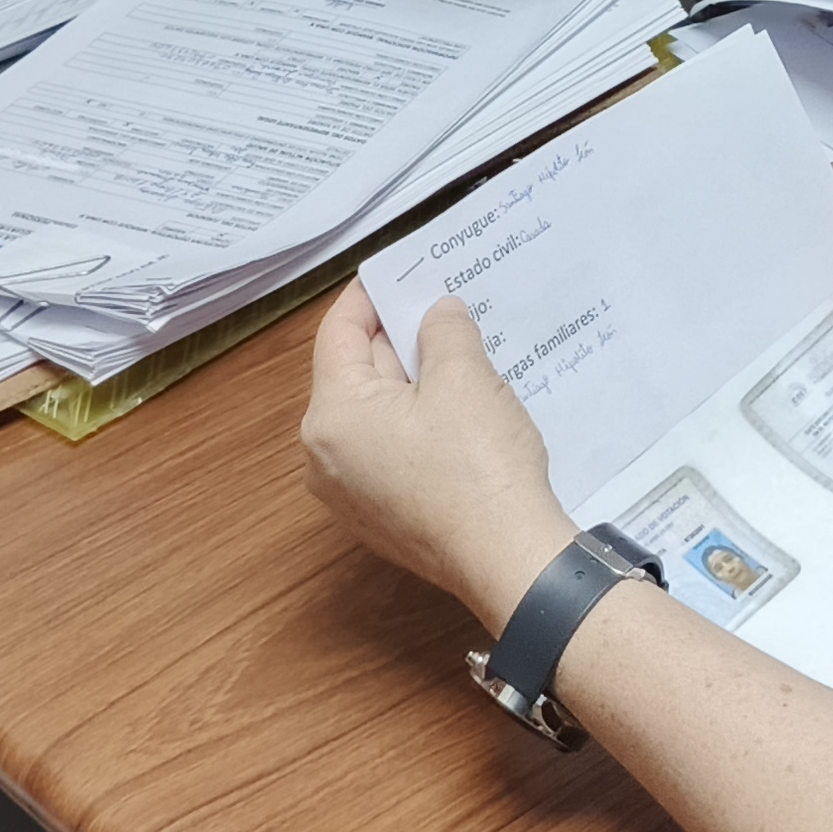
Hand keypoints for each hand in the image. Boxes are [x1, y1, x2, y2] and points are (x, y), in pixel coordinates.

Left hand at [296, 281, 572, 632]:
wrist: (508, 559)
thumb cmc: (480, 470)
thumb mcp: (465, 378)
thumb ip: (444, 331)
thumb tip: (437, 314)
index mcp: (332, 416)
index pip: (339, 333)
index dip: (372, 295)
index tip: (403, 271)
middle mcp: (324, 458)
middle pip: (355, 374)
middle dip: (400, 339)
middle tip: (443, 308)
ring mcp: (350, 494)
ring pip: (375, 415)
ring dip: (413, 382)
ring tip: (462, 357)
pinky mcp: (381, 517)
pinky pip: (389, 452)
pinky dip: (417, 423)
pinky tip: (462, 412)